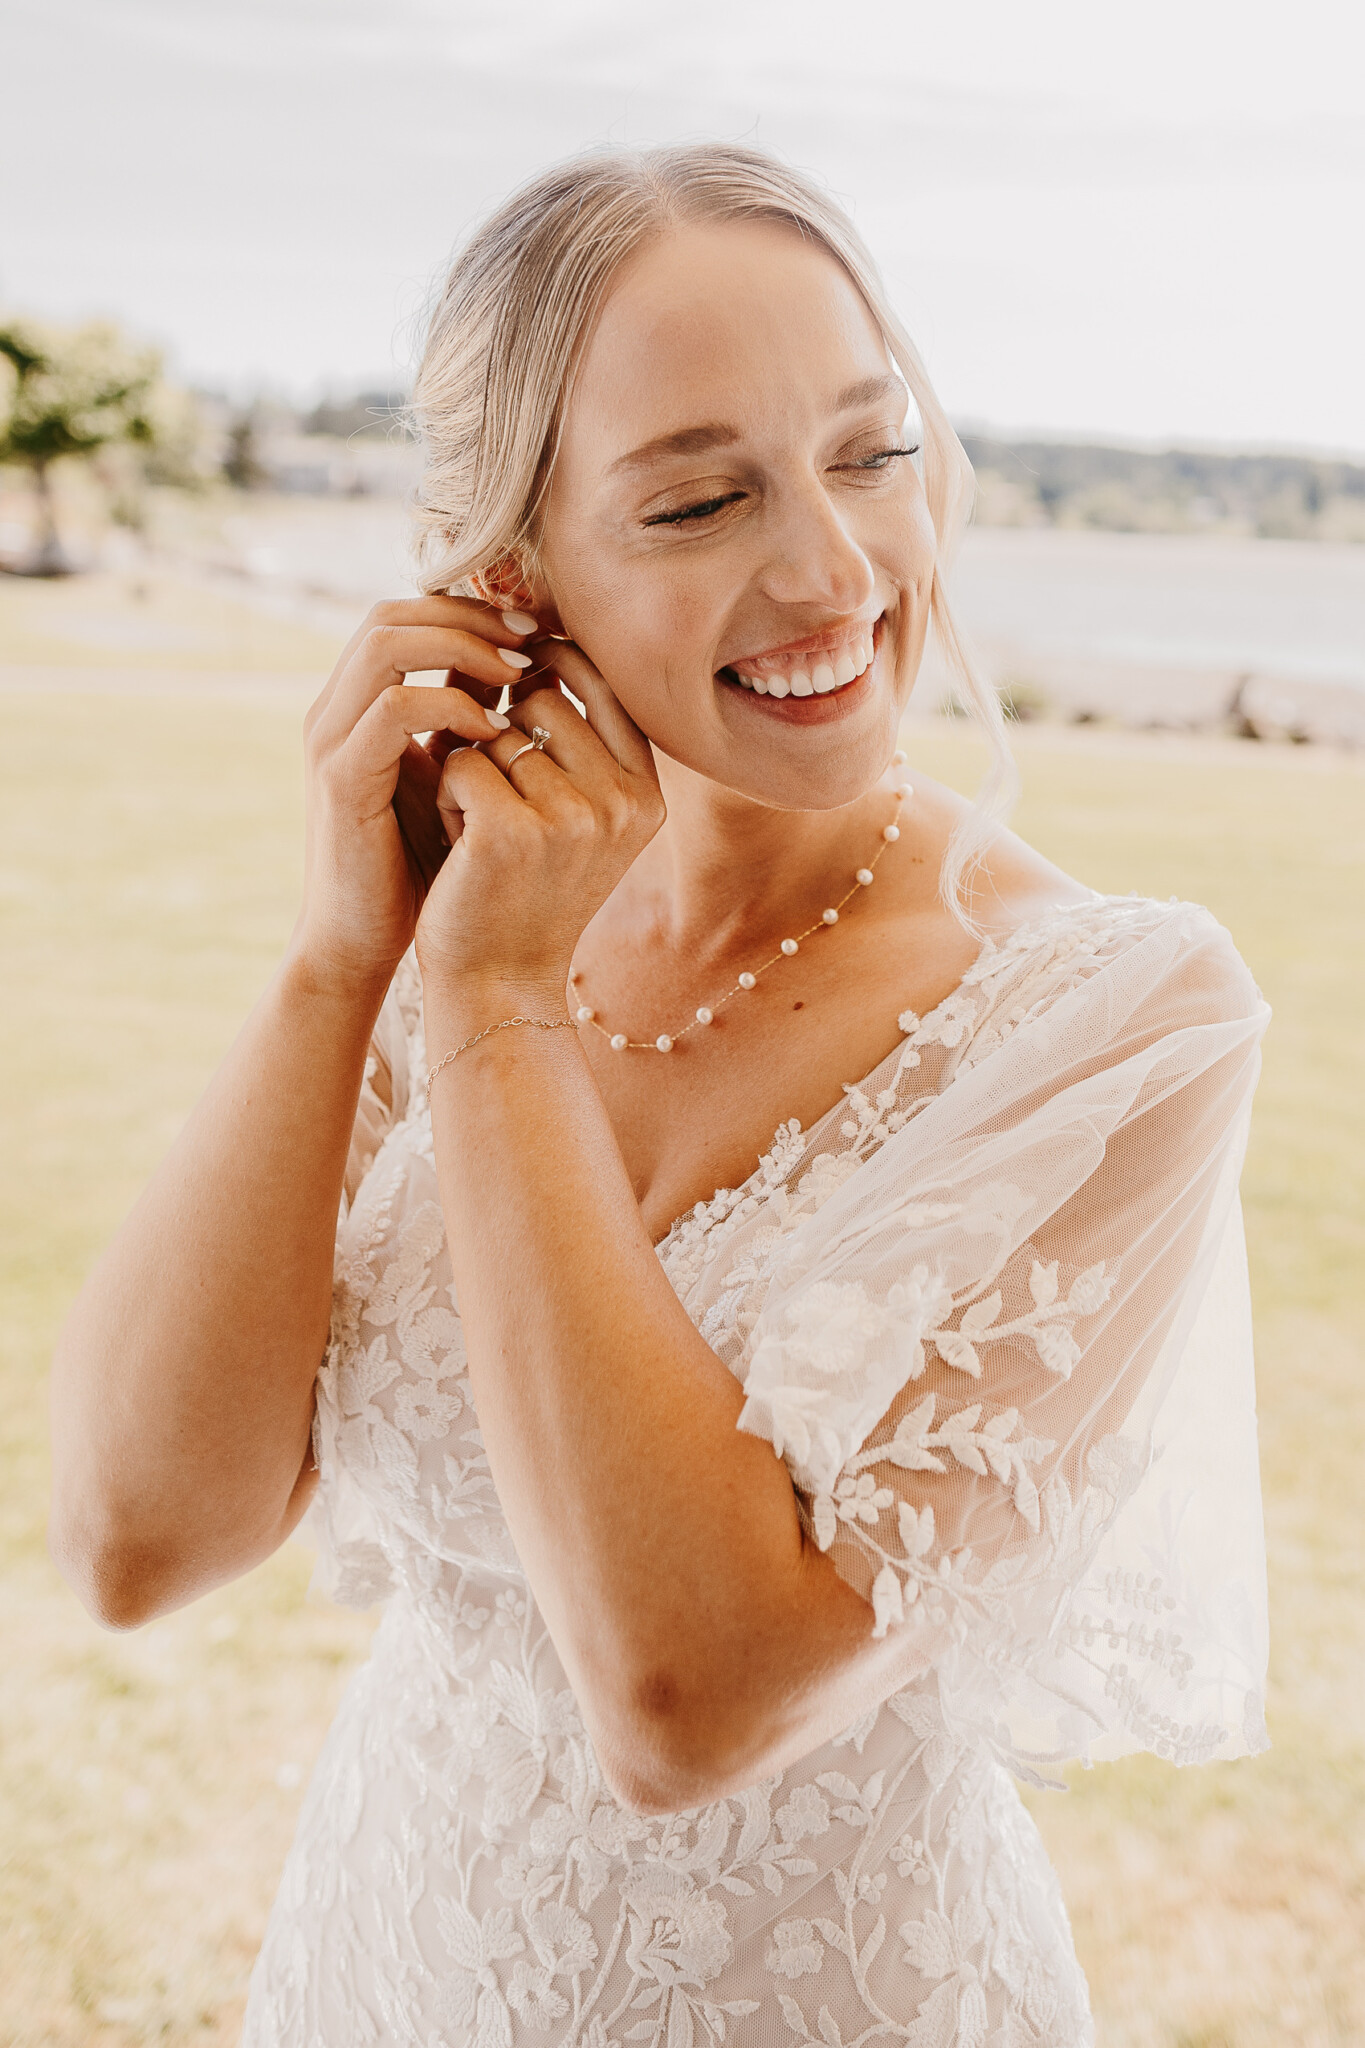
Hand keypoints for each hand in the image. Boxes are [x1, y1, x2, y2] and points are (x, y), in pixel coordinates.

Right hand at [290, 596, 536, 993]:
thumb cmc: (417, 867)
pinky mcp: (341, 778)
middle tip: (532, 636)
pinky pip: (392, 707)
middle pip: (391, 613)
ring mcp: (331, 740)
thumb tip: (525, 668)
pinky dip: (448, 704)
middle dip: (469, 615)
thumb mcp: (453, 779)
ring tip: (520, 672)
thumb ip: (470, 722)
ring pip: (386, 644)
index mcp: (357, 706)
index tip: (533, 629)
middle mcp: (334, 711)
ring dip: (462, 647)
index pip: (405, 615)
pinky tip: (495, 730)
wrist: (361, 942)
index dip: (469, 610)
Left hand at [415, 640, 664, 1005]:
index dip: (549, 664)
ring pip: (496, 728)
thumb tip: (530, 629)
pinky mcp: (514, 834)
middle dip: (501, 729)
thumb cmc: (524, 887)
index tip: (513, 676)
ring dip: (471, 764)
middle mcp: (623, 803)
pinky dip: (447, 790)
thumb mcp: (570, 810)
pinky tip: (461, 838)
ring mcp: (573, 819)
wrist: (498, 980)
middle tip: (500, 797)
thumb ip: (568, 732)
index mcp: (648, 791)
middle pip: (541, 697)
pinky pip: (462, 761)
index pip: (600, 681)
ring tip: (481, 824)